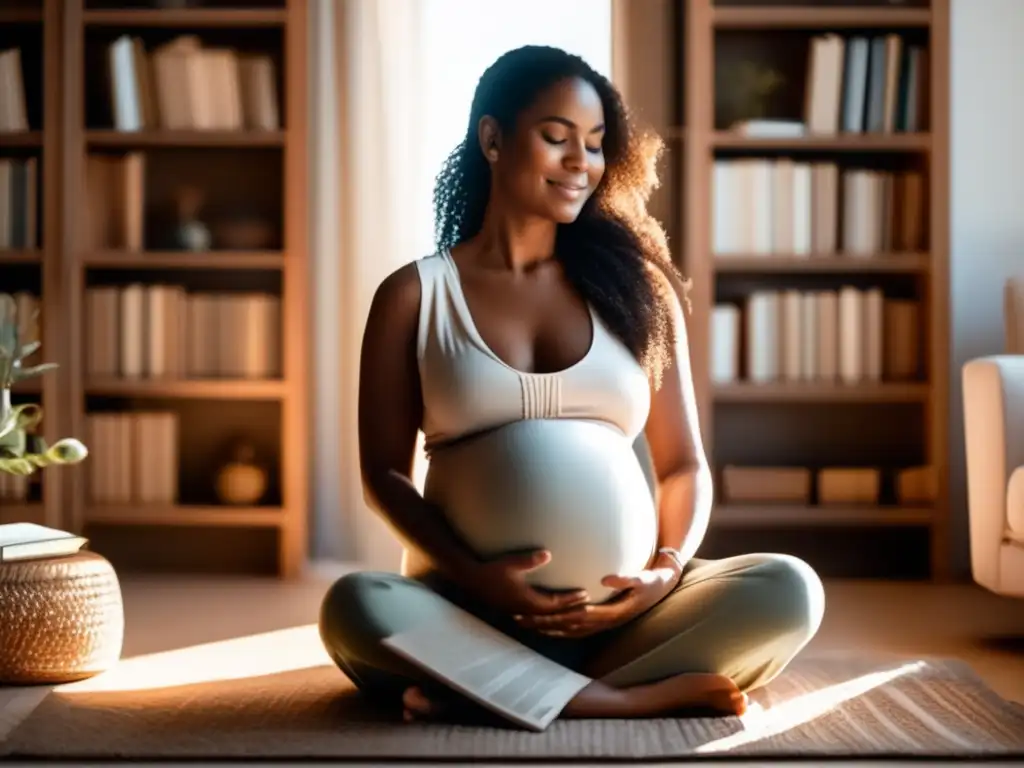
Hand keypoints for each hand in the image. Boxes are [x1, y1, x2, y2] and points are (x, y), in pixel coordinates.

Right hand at [462, 549, 590, 616]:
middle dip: (570, 610)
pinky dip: (548, 617)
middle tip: (587, 605)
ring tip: (574, 611)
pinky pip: (537, 617)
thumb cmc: (492, 569)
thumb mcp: (511, 563)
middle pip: (553, 615)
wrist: (472, 579)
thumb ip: (530, 560)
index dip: (571, 600)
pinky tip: (551, 614)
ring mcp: (519, 612)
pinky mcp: (514, 610)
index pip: (555, 604)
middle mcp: (525, 610)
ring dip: (560, 615)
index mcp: (527, 601)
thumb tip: (548, 554)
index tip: (585, 594)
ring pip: (545, 618)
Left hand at [515, 561, 681, 638]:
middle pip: (567, 626)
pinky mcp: (601, 621)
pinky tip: (544, 626)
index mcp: (611, 613)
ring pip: (569, 631)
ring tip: (524, 625)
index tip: (535, 613)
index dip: (555, 616)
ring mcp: (603, 624)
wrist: (662, 588)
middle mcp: (604, 623)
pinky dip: (558, 629)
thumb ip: (626, 579)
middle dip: (542, 624)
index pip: (576, 616)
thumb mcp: (642, 578)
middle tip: (519, 619)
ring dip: (546, 629)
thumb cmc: (651, 581)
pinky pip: (575, 629)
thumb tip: (607, 578)